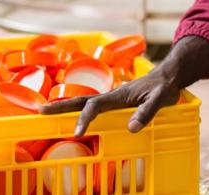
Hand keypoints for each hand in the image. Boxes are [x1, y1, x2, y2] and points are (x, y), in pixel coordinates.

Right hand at [40, 70, 180, 135]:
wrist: (168, 75)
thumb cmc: (163, 87)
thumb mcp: (160, 100)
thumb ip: (147, 112)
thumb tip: (131, 128)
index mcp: (118, 95)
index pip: (95, 106)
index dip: (84, 119)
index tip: (76, 133)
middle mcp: (111, 95)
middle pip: (81, 100)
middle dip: (61, 106)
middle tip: (40, 111)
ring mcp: (111, 97)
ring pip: (84, 101)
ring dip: (65, 106)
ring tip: (46, 111)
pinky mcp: (114, 101)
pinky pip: (92, 105)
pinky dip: (78, 109)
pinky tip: (72, 114)